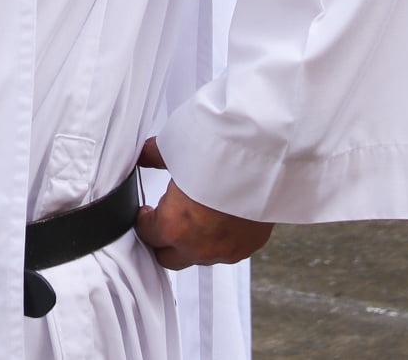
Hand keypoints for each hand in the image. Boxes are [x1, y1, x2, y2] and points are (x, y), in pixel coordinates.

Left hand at [133, 141, 272, 270]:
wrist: (265, 155)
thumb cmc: (218, 152)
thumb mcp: (174, 149)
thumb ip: (152, 157)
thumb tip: (142, 155)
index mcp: (173, 227)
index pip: (146, 235)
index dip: (144, 220)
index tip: (148, 210)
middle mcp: (198, 247)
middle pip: (169, 258)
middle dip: (164, 240)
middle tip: (167, 218)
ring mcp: (226, 251)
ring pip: (200, 256)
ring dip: (194, 241)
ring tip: (199, 213)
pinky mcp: (249, 246)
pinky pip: (227, 249)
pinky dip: (221, 238)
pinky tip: (223, 215)